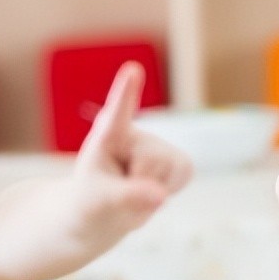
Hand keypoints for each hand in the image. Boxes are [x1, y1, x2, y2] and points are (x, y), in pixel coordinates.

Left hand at [71, 61, 191, 238]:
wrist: (107, 210)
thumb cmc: (94, 198)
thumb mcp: (101, 200)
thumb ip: (128, 197)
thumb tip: (161, 196)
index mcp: (108, 134)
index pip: (117, 112)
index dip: (126, 90)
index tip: (132, 69)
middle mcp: (136, 133)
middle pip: (150, 160)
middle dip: (137, 184)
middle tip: (121, 188)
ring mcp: (159, 144)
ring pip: (169, 168)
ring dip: (153, 190)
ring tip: (135, 187)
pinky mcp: (178, 158)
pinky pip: (184, 173)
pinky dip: (171, 189)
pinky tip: (154, 188)